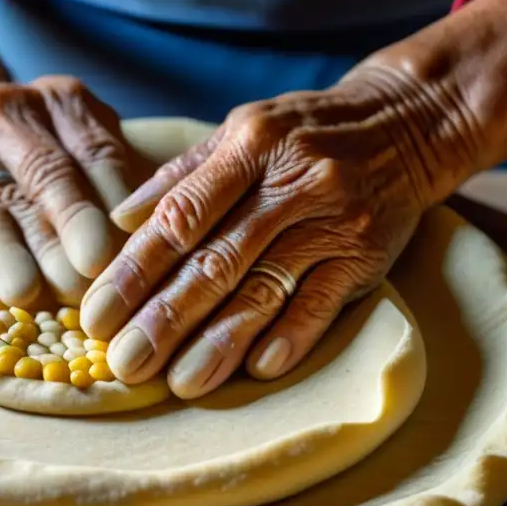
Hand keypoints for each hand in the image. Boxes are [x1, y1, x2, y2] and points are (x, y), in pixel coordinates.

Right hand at [0, 76, 155, 306]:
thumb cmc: (55, 166)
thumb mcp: (90, 157)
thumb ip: (122, 191)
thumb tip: (158, 249)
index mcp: (65, 103)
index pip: (99, 152)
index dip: (116, 203)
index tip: (131, 250)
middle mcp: (11, 111)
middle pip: (48, 175)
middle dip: (71, 227)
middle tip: (88, 275)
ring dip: (12, 251)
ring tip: (26, 292)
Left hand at [80, 71, 469, 398]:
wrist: (409, 122)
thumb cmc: (306, 131)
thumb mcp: (243, 131)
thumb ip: (182, 177)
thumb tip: (120, 220)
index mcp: (249, 146)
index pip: (180, 217)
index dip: (134, 270)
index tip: (97, 315)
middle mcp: (291, 182)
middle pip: (217, 261)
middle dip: (164, 317)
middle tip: (125, 364)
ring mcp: (333, 220)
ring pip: (265, 288)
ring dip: (219, 341)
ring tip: (179, 383)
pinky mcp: (367, 254)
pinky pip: (323, 302)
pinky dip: (290, 336)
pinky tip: (256, 369)